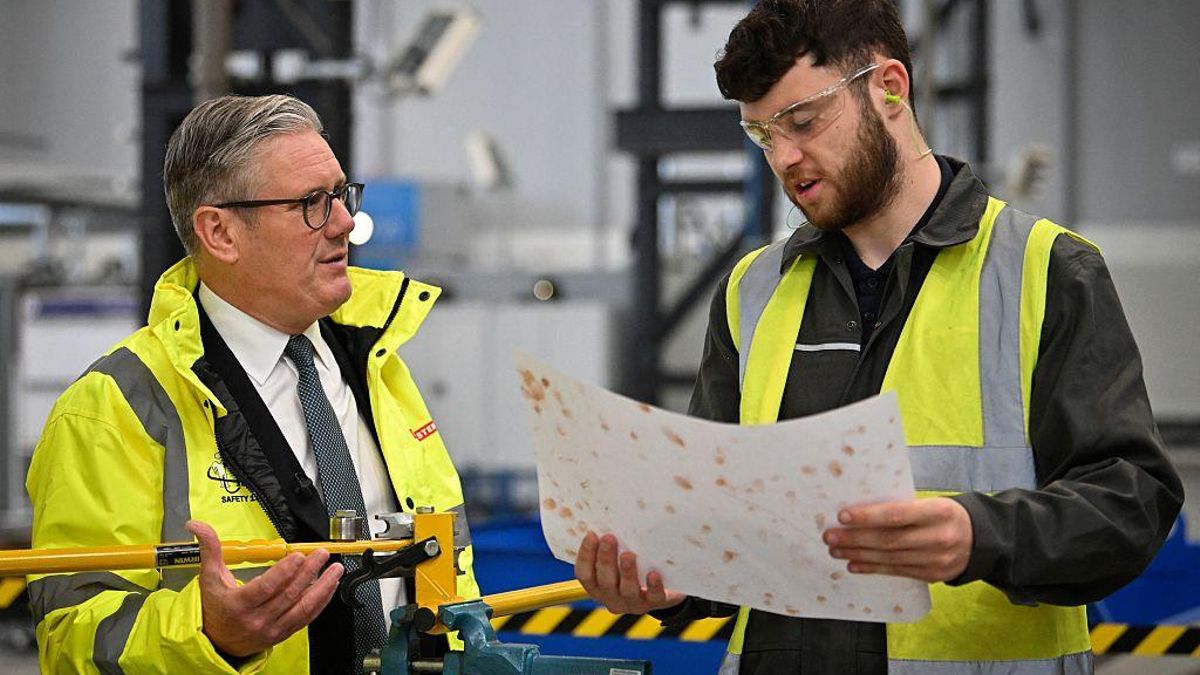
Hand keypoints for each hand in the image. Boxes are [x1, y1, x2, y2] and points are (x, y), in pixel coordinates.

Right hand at [186, 520, 343, 656]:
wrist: (216, 642)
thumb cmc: (215, 608)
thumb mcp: (209, 578)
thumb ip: (209, 549)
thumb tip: (197, 525)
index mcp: (239, 605)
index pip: (266, 588)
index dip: (284, 572)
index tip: (298, 557)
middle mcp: (257, 619)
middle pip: (288, 595)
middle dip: (308, 572)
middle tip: (321, 555)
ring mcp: (272, 628)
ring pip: (302, 607)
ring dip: (322, 587)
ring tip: (335, 569)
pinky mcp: (283, 633)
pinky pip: (306, 617)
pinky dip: (321, 601)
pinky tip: (330, 587)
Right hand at [575, 532, 685, 614]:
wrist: (665, 587)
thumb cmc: (635, 566)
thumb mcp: (618, 556)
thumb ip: (611, 544)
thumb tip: (607, 515)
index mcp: (597, 586)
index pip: (584, 573)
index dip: (585, 555)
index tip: (591, 534)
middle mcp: (612, 597)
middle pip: (604, 581)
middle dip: (605, 559)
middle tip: (609, 538)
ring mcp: (633, 603)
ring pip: (627, 591)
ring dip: (626, 572)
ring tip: (629, 555)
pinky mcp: (655, 602)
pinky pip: (653, 596)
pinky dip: (653, 586)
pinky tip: (653, 574)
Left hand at [822, 497, 972, 581]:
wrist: (980, 540)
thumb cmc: (945, 515)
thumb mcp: (932, 503)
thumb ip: (903, 507)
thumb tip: (861, 510)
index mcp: (938, 512)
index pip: (897, 515)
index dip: (868, 516)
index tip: (843, 516)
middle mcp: (938, 538)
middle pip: (890, 540)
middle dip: (855, 539)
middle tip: (830, 536)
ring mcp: (936, 560)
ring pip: (890, 558)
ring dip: (858, 555)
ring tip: (836, 550)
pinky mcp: (931, 575)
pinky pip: (896, 571)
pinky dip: (872, 568)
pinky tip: (854, 564)